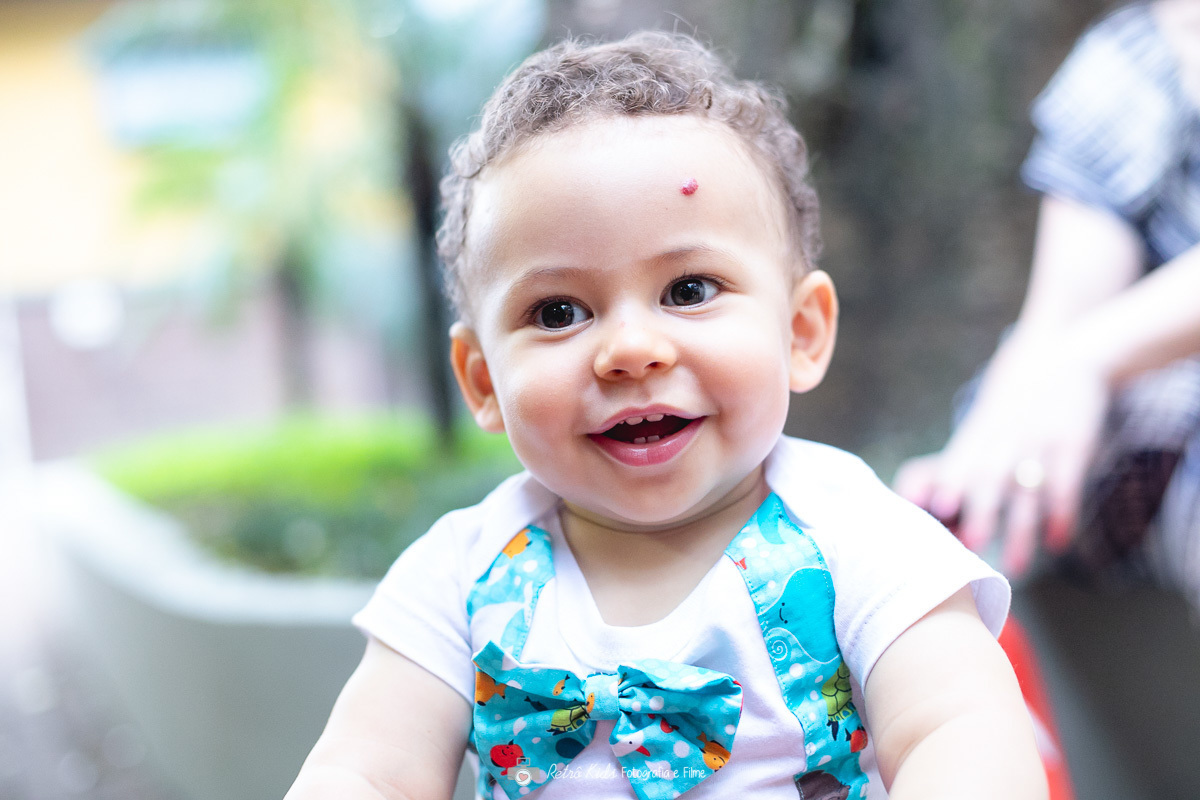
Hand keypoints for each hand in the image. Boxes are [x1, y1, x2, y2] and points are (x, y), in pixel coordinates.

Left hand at [894, 335, 1109, 575]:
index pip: (950, 466)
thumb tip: (919, 512)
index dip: (940, 488)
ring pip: (1025, 489)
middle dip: (978, 512)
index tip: (932, 514)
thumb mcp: (978, 433)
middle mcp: (1001, 442)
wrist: (1065, 358)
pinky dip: (1062, 512)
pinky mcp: (1071, 444)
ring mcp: (1036, 442)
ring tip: (1015, 568)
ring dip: (1020, 529)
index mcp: (973, 441)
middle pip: (987, 479)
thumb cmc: (1009, 412)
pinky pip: (1066, 482)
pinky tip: (1057, 541)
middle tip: (969, 547)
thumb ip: (949, 470)